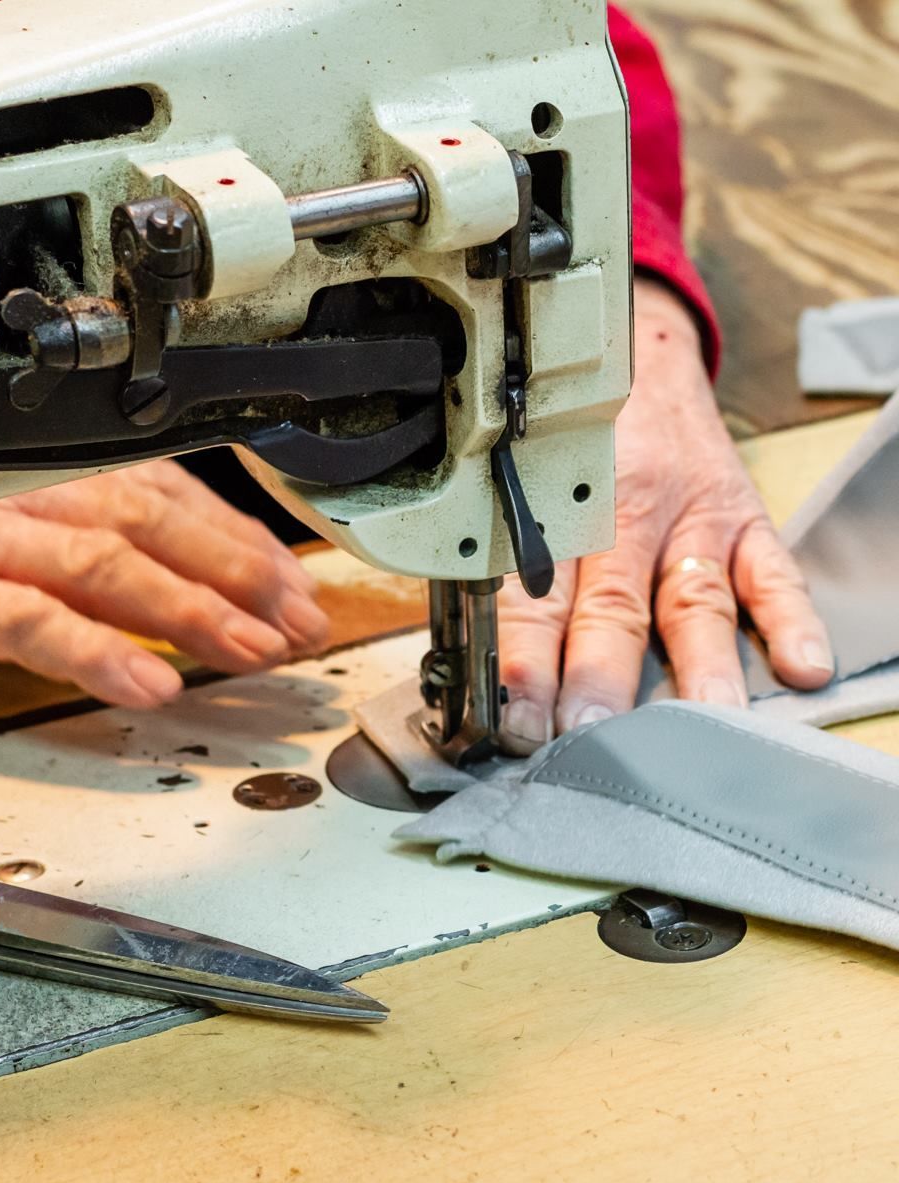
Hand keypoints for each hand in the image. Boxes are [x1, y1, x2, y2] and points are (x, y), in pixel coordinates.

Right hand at [0, 462, 328, 705]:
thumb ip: (82, 568)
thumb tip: (173, 598)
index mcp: (35, 483)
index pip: (160, 495)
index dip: (235, 541)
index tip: (293, 587)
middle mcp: (9, 497)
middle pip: (147, 518)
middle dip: (235, 572)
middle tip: (299, 620)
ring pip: (99, 562)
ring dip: (186, 608)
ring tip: (250, 651)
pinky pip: (21, 618)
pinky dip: (91, 650)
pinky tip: (145, 684)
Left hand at [495, 277, 833, 753]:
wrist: (639, 361)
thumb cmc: (568, 440)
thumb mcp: (516, 481)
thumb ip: (499, 562)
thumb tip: (469, 659)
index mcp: (555, 511)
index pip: (531, 598)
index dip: (523, 664)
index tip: (514, 720)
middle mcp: (623, 515)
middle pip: (610, 606)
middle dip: (597, 676)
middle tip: (588, 733)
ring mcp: (690, 519)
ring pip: (691, 597)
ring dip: (699, 663)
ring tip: (703, 720)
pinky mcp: (744, 519)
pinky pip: (773, 571)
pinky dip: (791, 618)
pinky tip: (801, 664)